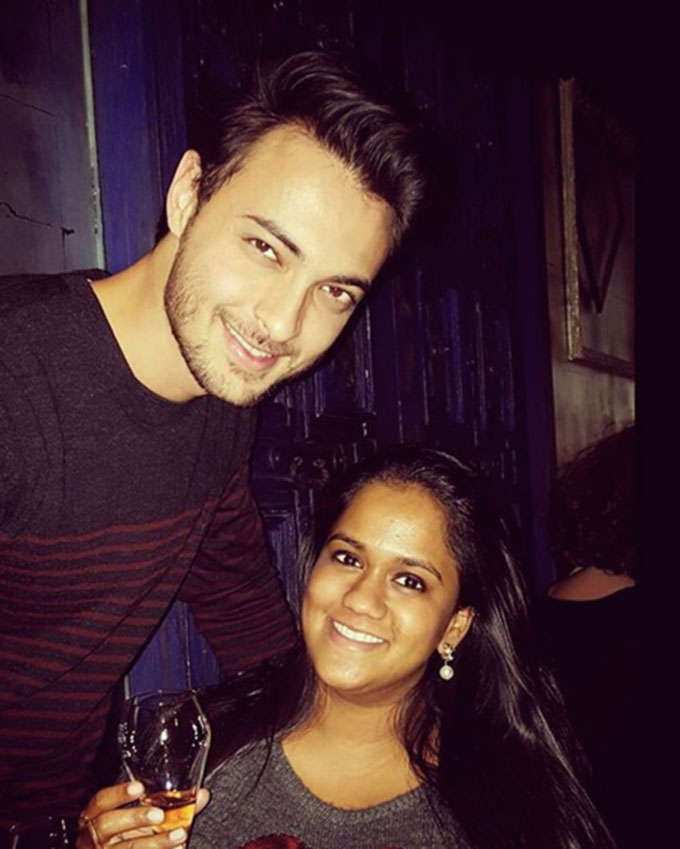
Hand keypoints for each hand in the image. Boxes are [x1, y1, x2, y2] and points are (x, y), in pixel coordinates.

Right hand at [76, 781, 209, 848]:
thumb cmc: (131, 837)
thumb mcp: (144, 821)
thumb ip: (171, 807)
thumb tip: (202, 794)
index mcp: (95, 818)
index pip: (99, 802)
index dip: (118, 794)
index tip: (140, 788)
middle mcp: (93, 839)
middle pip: (106, 825)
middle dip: (134, 818)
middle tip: (159, 814)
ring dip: (154, 843)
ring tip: (179, 836)